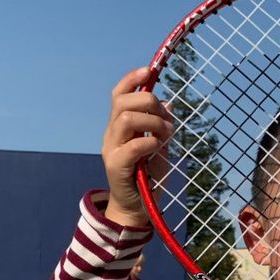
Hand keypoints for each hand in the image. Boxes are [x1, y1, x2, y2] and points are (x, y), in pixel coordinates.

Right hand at [101, 68, 172, 226]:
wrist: (138, 209)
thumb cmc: (148, 177)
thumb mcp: (158, 147)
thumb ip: (160, 127)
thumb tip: (169, 105)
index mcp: (119, 127)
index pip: (118, 94)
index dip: (132, 79)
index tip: (150, 71)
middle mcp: (111, 135)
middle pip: (122, 102)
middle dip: (149, 102)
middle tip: (166, 121)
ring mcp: (111, 150)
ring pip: (125, 119)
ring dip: (152, 122)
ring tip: (165, 136)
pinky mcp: (116, 167)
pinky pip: (132, 146)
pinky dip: (149, 142)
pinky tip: (158, 149)